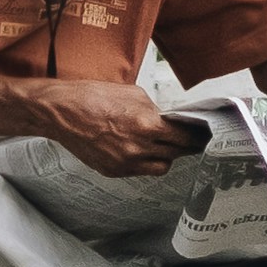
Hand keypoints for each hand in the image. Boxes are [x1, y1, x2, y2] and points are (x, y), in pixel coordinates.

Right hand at [32, 80, 206, 177]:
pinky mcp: (113, 172)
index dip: (196, 136)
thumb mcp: (134, 94)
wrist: (63, 112)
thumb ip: (155, 111)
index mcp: (147, 125)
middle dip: (184, 147)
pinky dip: (143, 161)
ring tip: (163, 145)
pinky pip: (139, 170)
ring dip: (165, 157)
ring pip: (160, 167)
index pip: (184, 137)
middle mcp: (138, 149)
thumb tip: (169, 120)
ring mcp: (125, 164)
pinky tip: (139, 148)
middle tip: (191, 141)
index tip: (204, 135)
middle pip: (175, 154)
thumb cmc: (95, 96)